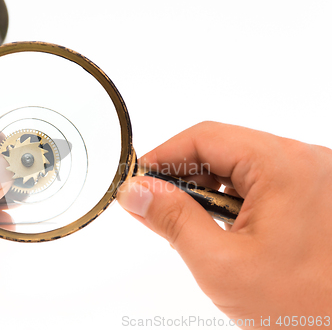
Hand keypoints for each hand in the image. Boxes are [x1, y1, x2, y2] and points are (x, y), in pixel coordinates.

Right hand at [118, 121, 331, 327]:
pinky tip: (216, 228)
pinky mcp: (308, 196)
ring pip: (237, 166)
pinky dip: (227, 200)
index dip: (163, 156)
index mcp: (284, 166)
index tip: (137, 181)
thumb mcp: (220, 263)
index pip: (205, 138)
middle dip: (182, 177)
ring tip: (187, 225)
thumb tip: (136, 191)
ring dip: (204, 190)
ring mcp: (309, 178)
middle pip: (221, 149)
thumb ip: (172, 219)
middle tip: (153, 206)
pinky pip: (256, 183)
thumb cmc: (303, 307)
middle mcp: (302, 162)